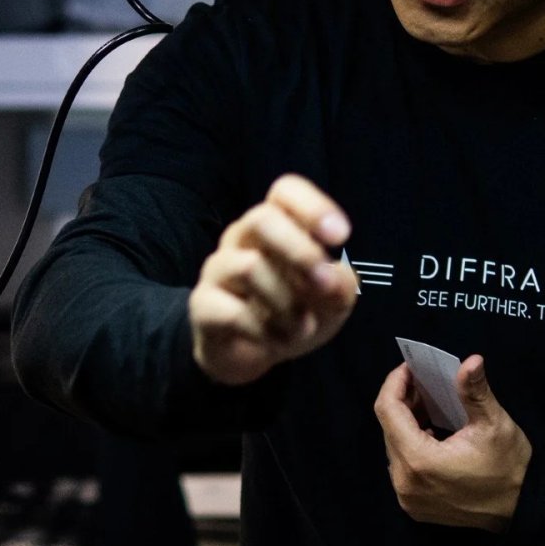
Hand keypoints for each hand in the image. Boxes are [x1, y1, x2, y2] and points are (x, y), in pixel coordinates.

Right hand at [189, 174, 357, 385]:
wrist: (252, 353)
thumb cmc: (295, 311)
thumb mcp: (331, 301)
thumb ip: (340, 286)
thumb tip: (333, 281)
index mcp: (277, 225)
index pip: (286, 192)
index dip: (313, 207)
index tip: (341, 237)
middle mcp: (243, 238)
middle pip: (262, 218)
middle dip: (300, 251)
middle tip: (324, 284)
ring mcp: (219, 268)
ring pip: (248, 267)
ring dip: (286, 304)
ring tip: (303, 328)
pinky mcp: (203, 304)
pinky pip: (231, 311)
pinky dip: (263, 331)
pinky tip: (276, 341)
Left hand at [373, 355, 531, 531]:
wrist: (521, 509)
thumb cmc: (509, 465)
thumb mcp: (494, 423)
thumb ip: (474, 391)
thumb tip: (471, 361)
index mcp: (419, 460)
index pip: (388, 411)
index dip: (395, 383)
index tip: (410, 368)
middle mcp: (404, 482)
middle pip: (388, 429)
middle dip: (402, 401)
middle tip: (423, 383)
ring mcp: (407, 498)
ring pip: (393, 448)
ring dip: (405, 424)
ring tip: (428, 405)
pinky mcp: (414, 506)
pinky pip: (401, 467)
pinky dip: (410, 446)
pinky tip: (430, 433)